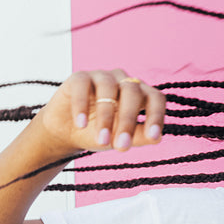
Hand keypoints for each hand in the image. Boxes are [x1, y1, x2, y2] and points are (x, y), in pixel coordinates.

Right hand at [35, 68, 166, 153]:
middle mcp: (124, 81)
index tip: (153, 137)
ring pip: (109, 89)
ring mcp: (102, 77)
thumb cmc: (99, 133)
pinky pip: (83, 85)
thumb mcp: (119, 139)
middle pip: (133, 93)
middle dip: (128, 121)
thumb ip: (137, 137)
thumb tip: (157, 139)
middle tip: (121, 146)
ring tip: (101, 140)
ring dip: (105, 116)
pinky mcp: (79, 77)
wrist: (67, 133)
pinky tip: (81, 124)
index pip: (155, 98)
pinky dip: (82, 105)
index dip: (157, 116)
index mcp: (140, 95)